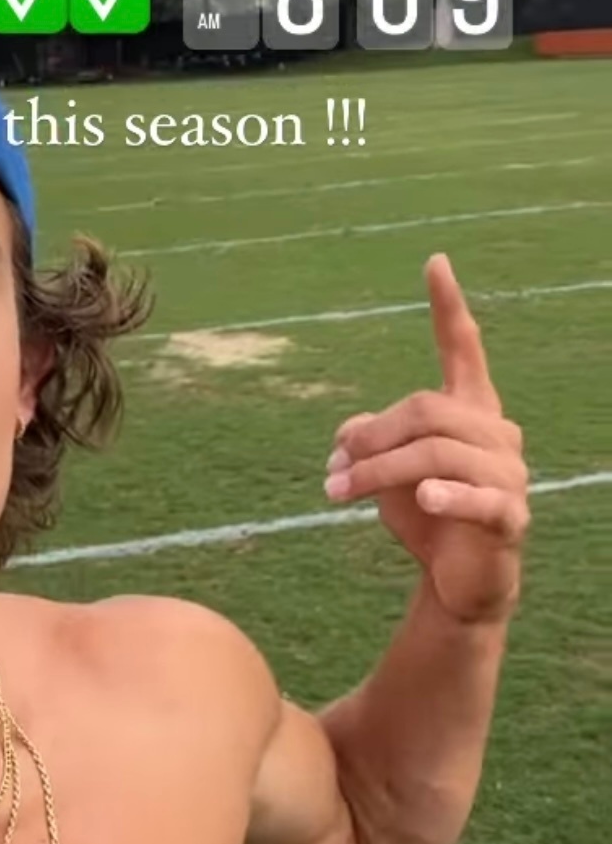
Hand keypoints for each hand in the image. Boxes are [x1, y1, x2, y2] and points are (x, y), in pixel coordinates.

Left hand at [323, 254, 528, 623]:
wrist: (459, 580)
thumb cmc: (426, 516)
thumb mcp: (387, 471)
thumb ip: (370, 440)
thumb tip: (345, 437)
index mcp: (471, 410)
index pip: (463, 349)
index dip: (448, 307)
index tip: (435, 263)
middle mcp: (497, 433)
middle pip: (427, 410)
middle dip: (372, 436)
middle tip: (333, 468)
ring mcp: (509, 474)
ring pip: (437, 454)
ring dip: (379, 472)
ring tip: (341, 493)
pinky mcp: (510, 517)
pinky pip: (481, 498)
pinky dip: (449, 496)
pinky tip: (424, 498)